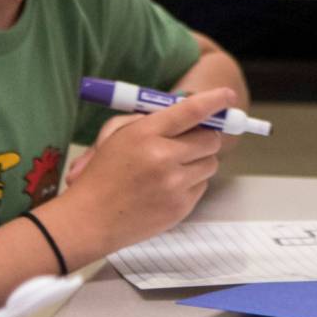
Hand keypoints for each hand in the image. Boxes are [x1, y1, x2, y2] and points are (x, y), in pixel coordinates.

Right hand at [58, 88, 230, 253]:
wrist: (89, 220)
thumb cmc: (101, 174)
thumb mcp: (115, 135)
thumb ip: (150, 120)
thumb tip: (189, 112)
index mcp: (145, 133)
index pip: (191, 110)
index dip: (214, 100)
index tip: (228, 96)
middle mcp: (163, 157)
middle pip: (210, 138)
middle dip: (205, 136)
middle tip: (191, 139)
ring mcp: (174, 185)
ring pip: (211, 163)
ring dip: (199, 160)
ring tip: (174, 166)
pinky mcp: (180, 207)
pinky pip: (202, 186)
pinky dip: (191, 182)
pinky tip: (168, 186)